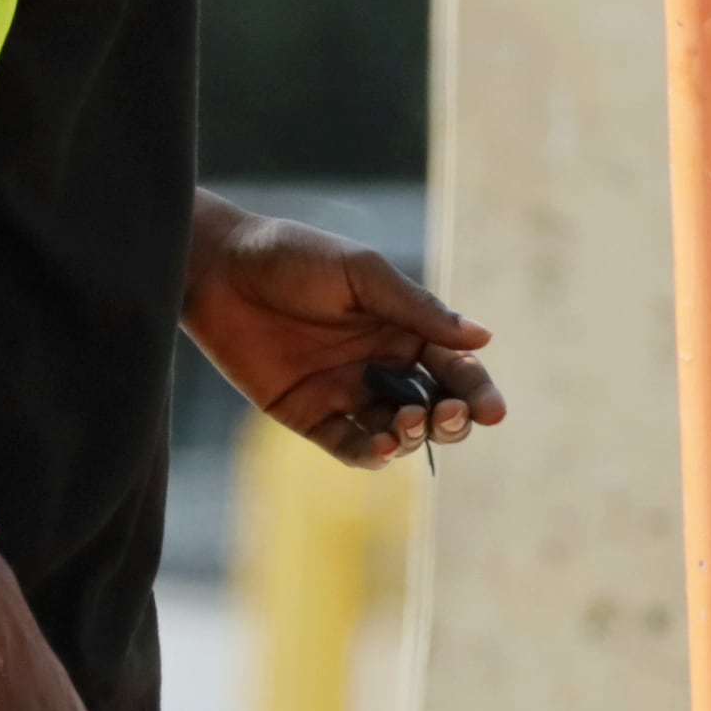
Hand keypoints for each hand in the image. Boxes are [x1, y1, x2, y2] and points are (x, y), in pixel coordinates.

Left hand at [183, 195, 503, 464]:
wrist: (218, 268)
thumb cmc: (293, 256)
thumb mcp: (361, 274)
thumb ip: (417, 309)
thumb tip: (483, 338)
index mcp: (402, 328)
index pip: (453, 367)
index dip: (477, 390)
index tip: (492, 410)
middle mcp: (380, 365)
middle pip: (433, 407)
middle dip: (452, 418)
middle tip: (451, 416)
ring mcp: (346, 393)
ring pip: (396, 432)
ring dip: (413, 436)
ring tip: (410, 423)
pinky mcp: (309, 416)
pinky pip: (348, 446)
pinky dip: (370, 453)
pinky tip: (382, 446)